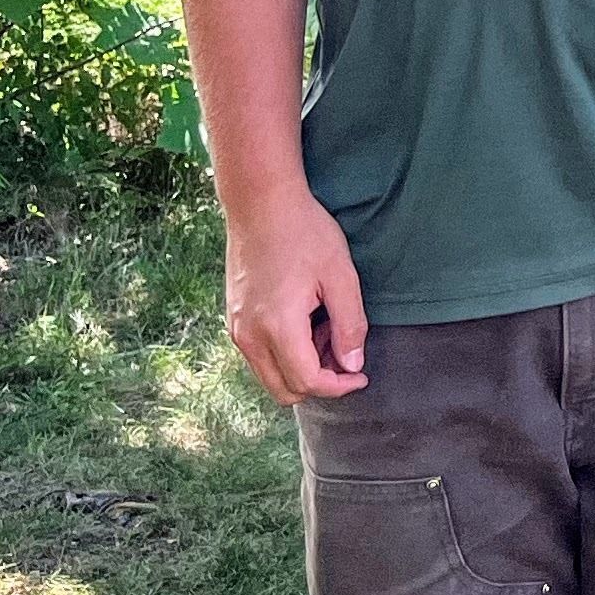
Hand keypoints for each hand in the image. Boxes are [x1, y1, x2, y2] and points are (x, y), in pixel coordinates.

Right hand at [224, 178, 368, 405]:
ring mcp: (236, 329)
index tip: (361, 376)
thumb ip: (349, 324)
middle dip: (319, 381)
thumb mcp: (340, 275)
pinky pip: (260, 356)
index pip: (307, 381)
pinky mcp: (233, 320)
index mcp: (277, 327)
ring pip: (269, 376)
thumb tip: (352, 365)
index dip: (338, 387)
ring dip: (301, 367)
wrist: (261, 204)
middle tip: (344, 348)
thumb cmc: (305, 232)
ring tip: (326, 327)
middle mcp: (248, 336)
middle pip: (283, 390)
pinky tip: (306, 320)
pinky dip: (285, 353)